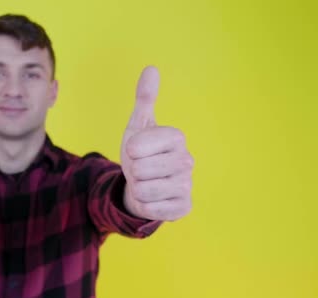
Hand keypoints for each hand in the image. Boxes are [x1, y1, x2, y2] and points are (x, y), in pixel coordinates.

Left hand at [120, 66, 193, 220]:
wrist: (145, 185)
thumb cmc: (141, 154)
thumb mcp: (138, 126)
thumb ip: (144, 98)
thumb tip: (151, 68)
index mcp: (176, 137)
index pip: (136, 148)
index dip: (130, 151)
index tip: (138, 151)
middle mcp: (187, 160)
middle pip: (138, 170)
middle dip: (132, 172)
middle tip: (141, 170)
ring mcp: (188, 185)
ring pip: (143, 190)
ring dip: (137, 189)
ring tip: (145, 183)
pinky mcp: (184, 207)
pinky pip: (150, 208)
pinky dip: (143, 205)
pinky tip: (152, 199)